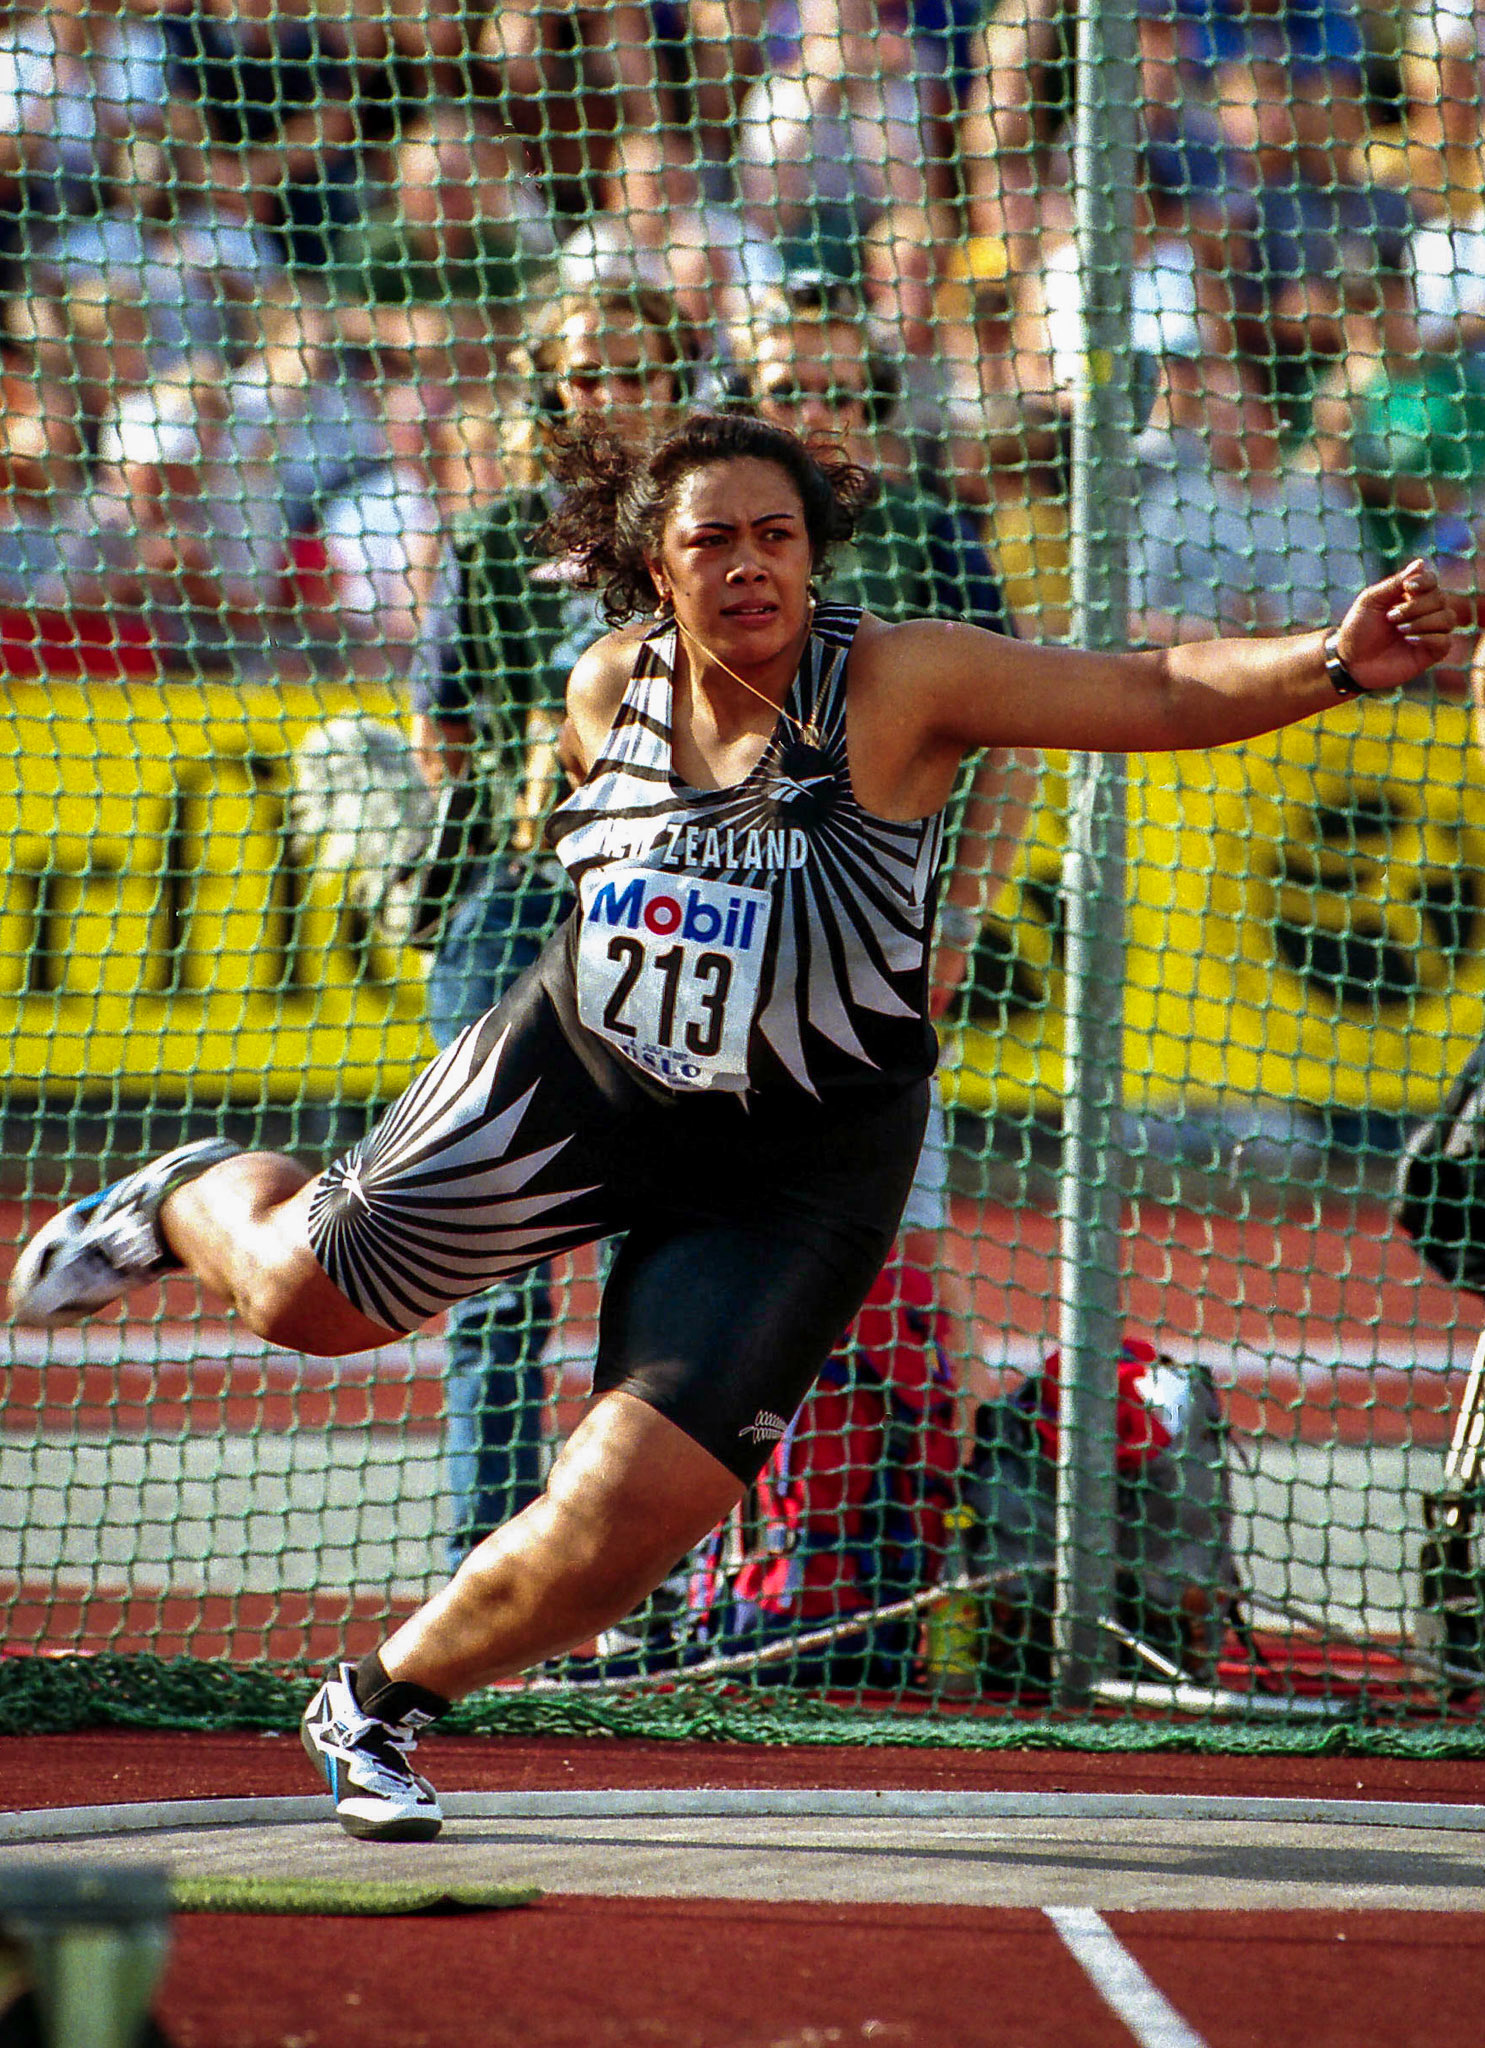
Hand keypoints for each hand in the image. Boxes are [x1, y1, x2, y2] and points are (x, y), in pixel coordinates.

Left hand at [1332, 559, 1463, 692]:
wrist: (1350, 662)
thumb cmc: (1358, 629)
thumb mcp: (1371, 601)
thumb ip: (1395, 583)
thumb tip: (1421, 563)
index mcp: (1411, 596)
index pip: (1432, 581)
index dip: (1425, 581)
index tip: (1407, 587)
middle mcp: (1425, 612)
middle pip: (1440, 599)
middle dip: (1416, 606)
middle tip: (1391, 616)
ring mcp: (1429, 633)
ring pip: (1448, 618)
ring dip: (1423, 621)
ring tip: (1399, 629)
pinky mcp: (1430, 654)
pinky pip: (1445, 641)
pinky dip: (1429, 638)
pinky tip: (1409, 640)